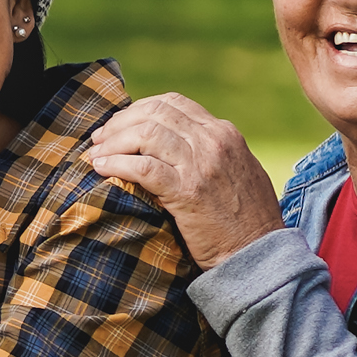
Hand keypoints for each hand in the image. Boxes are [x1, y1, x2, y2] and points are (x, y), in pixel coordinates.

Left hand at [83, 92, 285, 265]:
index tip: (119, 125)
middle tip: (99, 139)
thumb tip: (170, 145)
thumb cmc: (244, 219)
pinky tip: (103, 169)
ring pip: (145, 134)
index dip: (138, 110)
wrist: (260, 253)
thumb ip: (209, 152)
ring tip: (96, 155)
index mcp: (224, 132)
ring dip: (113, 143)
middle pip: (154, 113)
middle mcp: (214, 141)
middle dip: (120, 123)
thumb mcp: (236, 171)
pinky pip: (143, 168)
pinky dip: (117, 165)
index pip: (173, 103)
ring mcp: (201, 164)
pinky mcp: (188, 191)